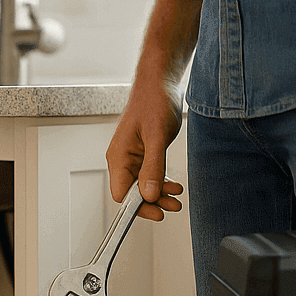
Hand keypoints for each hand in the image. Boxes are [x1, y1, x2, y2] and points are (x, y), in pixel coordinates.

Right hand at [107, 75, 185, 220]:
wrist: (159, 82)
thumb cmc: (153, 102)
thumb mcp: (156, 137)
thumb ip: (152, 167)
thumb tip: (149, 195)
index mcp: (118, 157)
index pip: (121, 194)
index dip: (138, 207)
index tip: (157, 213)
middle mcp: (122, 159)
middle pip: (132, 193)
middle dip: (153, 202)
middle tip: (173, 206)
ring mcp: (132, 156)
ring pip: (142, 185)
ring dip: (159, 194)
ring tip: (177, 196)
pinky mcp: (143, 153)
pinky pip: (149, 175)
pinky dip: (161, 182)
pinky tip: (174, 184)